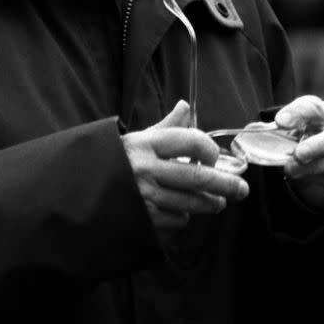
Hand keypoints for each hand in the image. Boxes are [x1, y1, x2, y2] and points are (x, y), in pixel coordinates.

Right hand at [121, 100, 249, 240]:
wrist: (81, 189)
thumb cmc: (116, 161)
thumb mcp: (138, 138)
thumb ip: (166, 126)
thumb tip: (185, 105)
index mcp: (146, 143)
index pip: (190, 141)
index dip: (209, 149)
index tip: (215, 157)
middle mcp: (146, 168)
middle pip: (199, 178)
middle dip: (226, 184)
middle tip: (242, 189)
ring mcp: (145, 195)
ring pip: (192, 202)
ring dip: (211, 203)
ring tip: (218, 202)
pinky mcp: (144, 218)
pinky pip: (178, 218)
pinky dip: (185, 215)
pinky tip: (181, 209)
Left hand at [275, 96, 323, 210]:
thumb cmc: (306, 135)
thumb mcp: (293, 126)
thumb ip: (278, 128)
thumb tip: (253, 131)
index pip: (312, 107)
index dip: (296, 113)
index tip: (279, 121)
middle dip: (317, 146)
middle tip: (298, 153)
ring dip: (312, 166)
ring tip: (291, 168)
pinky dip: (316, 177)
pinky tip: (301, 175)